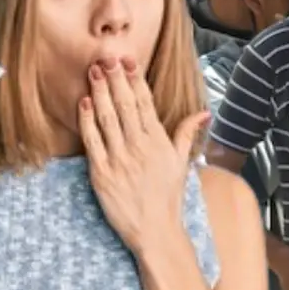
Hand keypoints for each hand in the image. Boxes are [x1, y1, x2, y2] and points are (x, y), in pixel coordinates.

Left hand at [78, 56, 209, 252]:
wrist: (156, 232)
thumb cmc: (169, 198)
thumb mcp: (182, 163)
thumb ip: (188, 134)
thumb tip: (204, 113)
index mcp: (159, 142)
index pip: (145, 103)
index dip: (135, 80)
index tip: (127, 61)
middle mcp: (139, 147)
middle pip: (125, 105)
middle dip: (115, 79)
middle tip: (106, 57)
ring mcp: (119, 159)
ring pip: (107, 118)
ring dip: (100, 92)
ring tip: (94, 72)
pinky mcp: (101, 174)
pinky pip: (92, 141)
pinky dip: (87, 120)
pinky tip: (84, 102)